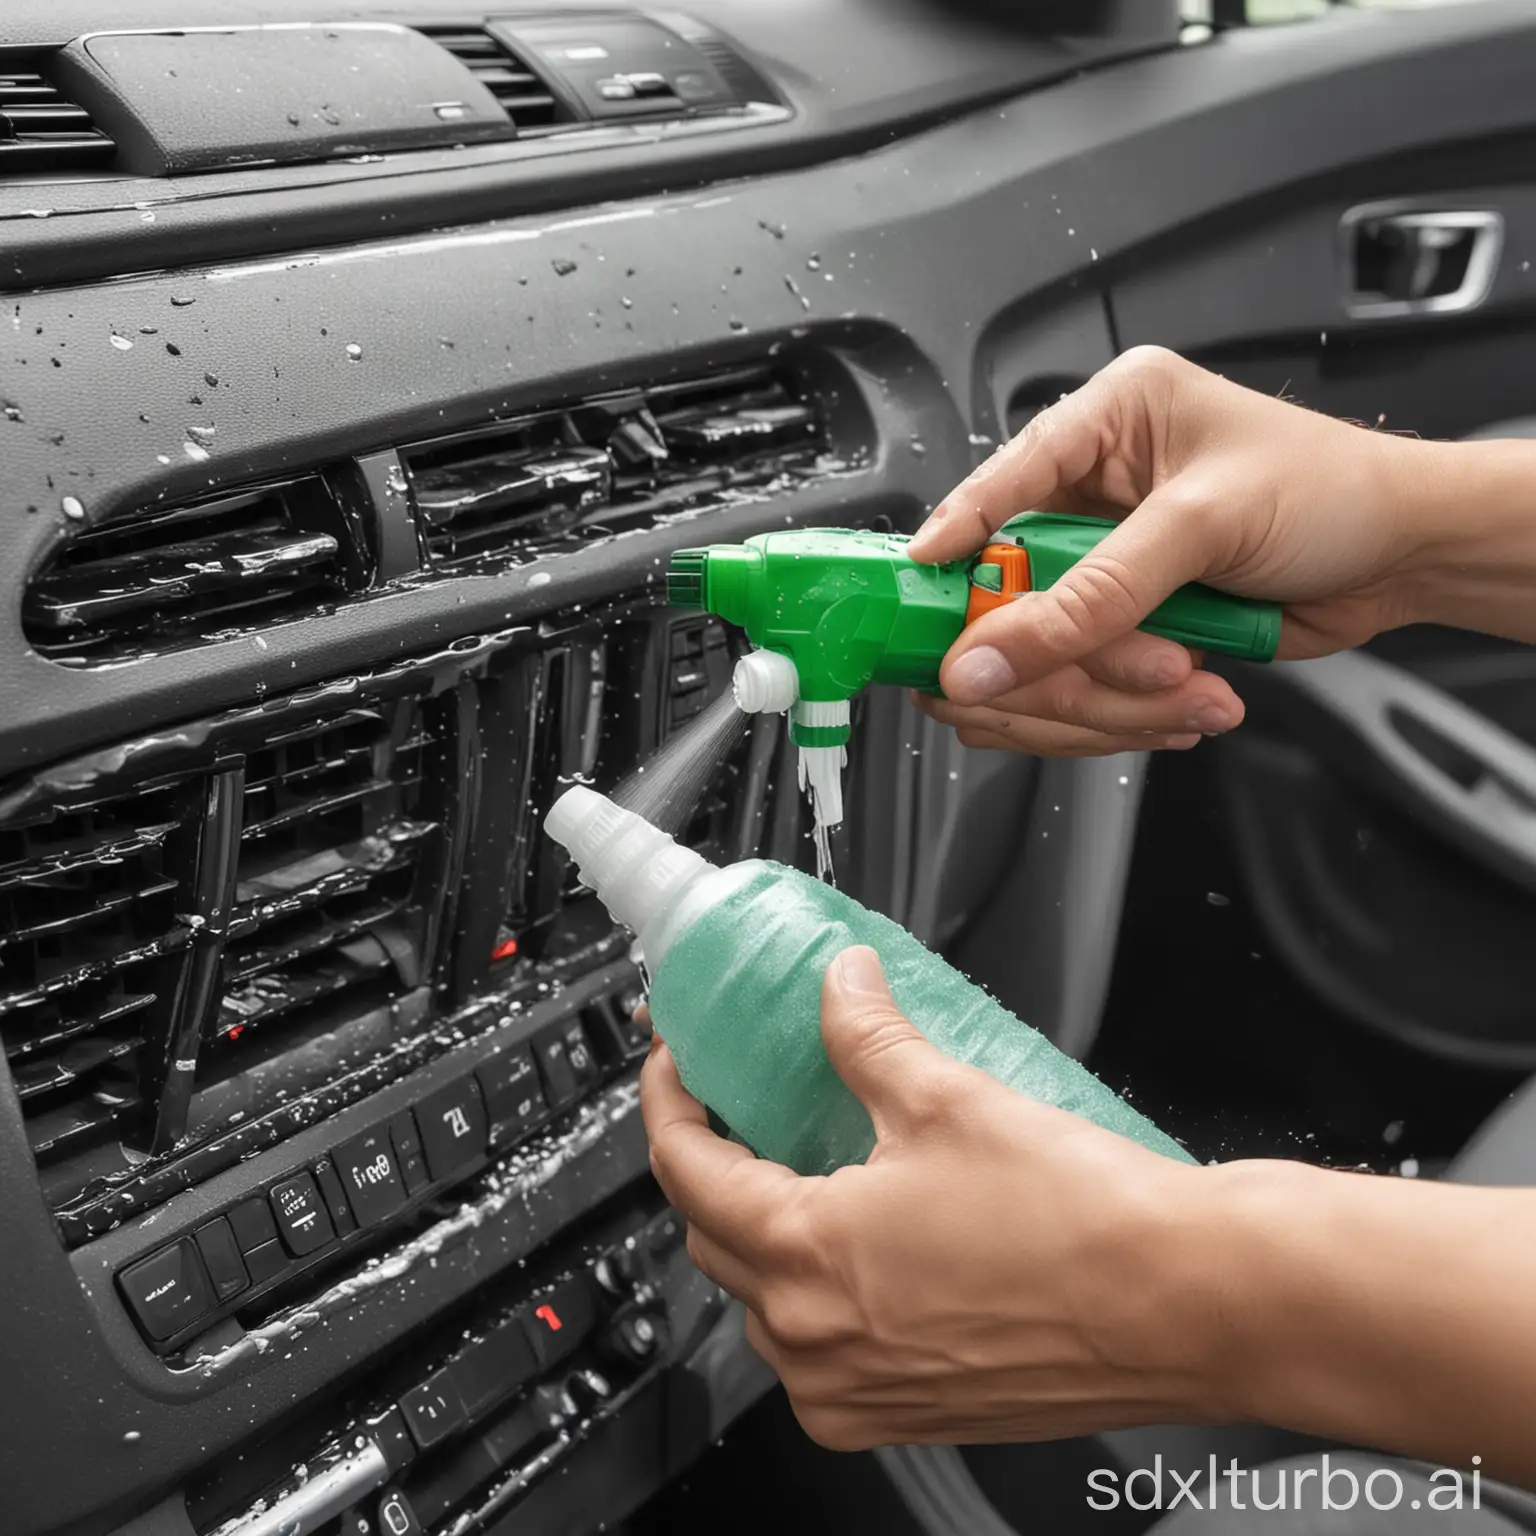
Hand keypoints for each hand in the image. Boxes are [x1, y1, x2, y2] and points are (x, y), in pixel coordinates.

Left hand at [639, 945, 1232, 1449]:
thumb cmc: (1082, 1222)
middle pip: (713, 1237)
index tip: (679, 1064)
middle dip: (712, 1163)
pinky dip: (815, 1291)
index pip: (685, 1170)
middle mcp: (817, 1343)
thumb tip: (841, 987)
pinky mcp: (905, 1413)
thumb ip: (868, 1034)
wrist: (1185, 1304)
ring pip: (763, 1301)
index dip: (669, 1102)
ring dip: (765, 1230)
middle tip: (740, 1103)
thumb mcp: (947, 1097)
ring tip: (807, 1165)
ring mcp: (858, 1390)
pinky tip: (864, 1237)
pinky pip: (819, 1353)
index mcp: (808, 1258)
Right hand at [906, 347, 1426, 756]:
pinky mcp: (1126, 630)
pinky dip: (1125, 716)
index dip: (954, 543)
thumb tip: (988, 655)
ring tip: (1182, 688)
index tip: (916, 594)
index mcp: (1106, 423)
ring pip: (1038, 660)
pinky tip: (1185, 705)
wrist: (1405, 556)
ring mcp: (1105, 570)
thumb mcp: (1200, 528)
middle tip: (1109, 677)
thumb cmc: (1329, 493)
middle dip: (1058, 657)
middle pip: (1006, 597)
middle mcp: (1093, 495)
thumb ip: (1089, 599)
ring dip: (1104, 696)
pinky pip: (1080, 692)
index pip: (997, 482)